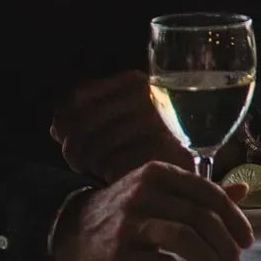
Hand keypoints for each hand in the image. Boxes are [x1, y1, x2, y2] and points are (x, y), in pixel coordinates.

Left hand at [50, 70, 192, 181]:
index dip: (63, 123)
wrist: (203, 175)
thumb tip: (56, 129)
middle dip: (74, 149)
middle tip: (87, 163)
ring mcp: (159, 121)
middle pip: (78, 124)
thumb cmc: (162, 146)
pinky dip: (111, 176)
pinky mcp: (165, 150)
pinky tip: (120, 178)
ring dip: (91, 165)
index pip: (74, 99)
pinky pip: (113, 165)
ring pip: (92, 146)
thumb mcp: (127, 120)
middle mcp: (147, 95)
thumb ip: (93, 114)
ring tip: (105, 170)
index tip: (70, 138)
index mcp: (136, 82)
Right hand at [50, 160, 254, 260]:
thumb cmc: (127, 213)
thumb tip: (243, 189)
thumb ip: (200, 194)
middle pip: (202, 218)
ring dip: (208, 258)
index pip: (210, 194)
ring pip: (185, 238)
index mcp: (161, 174)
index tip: (246, 241)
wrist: (71, 229)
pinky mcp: (118, 250)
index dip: (236, 220)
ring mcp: (130, 221)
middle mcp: (146, 192)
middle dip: (225, 244)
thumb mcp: (161, 194)